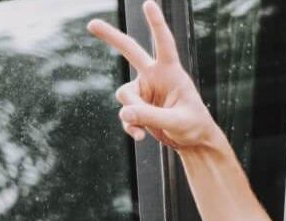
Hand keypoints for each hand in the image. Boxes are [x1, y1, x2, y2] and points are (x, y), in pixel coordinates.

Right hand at [88, 1, 220, 150]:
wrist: (193, 142)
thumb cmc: (194, 126)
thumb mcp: (177, 122)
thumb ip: (151, 116)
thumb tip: (125, 112)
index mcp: (171, 72)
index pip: (163, 44)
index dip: (156, 24)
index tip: (148, 4)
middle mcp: (155, 77)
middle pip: (130, 51)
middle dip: (111, 37)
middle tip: (91, 24)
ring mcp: (144, 91)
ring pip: (125, 95)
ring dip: (132, 112)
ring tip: (144, 128)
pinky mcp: (138, 107)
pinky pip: (125, 113)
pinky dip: (130, 125)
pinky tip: (140, 136)